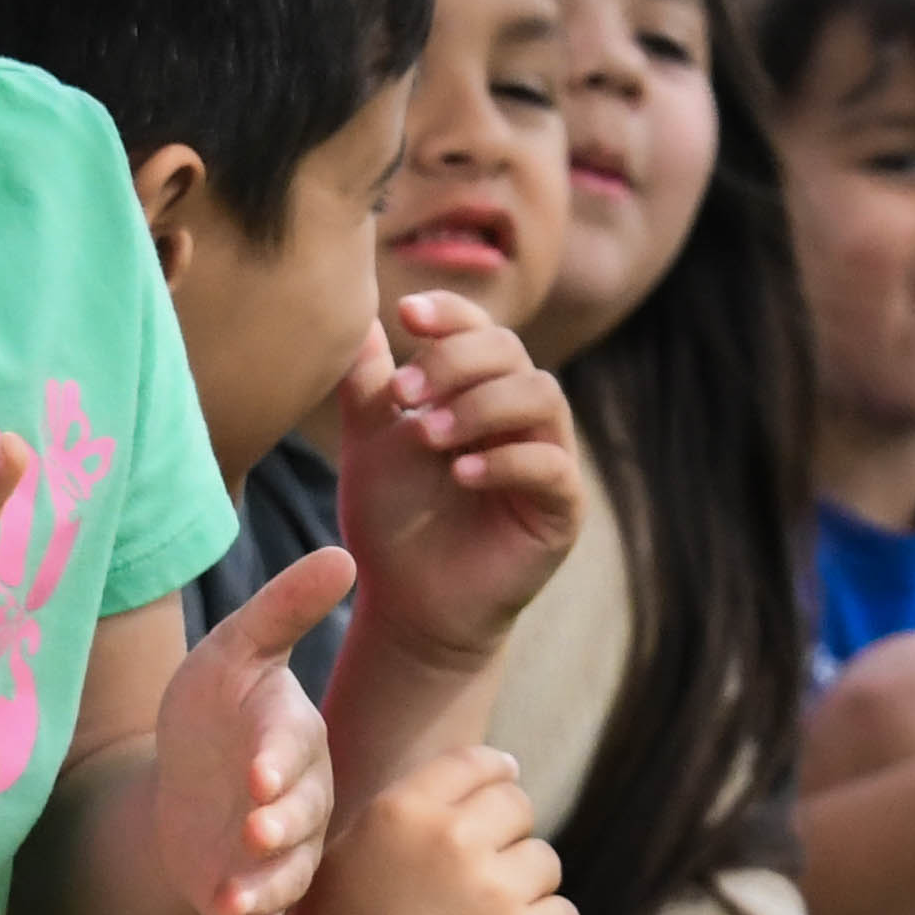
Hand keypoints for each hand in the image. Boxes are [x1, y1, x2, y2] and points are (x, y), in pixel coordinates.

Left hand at [152, 549, 356, 914]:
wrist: (183, 788)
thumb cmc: (214, 712)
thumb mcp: (233, 653)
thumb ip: (282, 609)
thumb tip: (344, 552)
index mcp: (294, 742)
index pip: (294, 751)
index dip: (281, 763)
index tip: (260, 773)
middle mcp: (297, 805)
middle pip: (299, 826)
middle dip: (278, 834)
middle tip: (254, 837)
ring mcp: (275, 860)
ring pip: (282, 884)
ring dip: (257, 896)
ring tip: (225, 903)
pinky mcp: (251, 904)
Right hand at [273, 745, 578, 914]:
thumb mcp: (352, 857)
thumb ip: (409, 815)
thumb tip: (487, 776)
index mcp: (403, 811)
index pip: (476, 763)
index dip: (496, 774)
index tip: (503, 786)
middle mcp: (451, 841)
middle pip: (518, 805)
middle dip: (507, 834)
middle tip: (486, 873)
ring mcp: (493, 892)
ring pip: (544, 860)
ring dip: (524, 887)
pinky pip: (562, 913)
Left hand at [332, 294, 583, 671]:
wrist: (409, 603)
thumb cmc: (395, 518)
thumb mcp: (370, 441)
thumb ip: (367, 381)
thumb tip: (352, 312)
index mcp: (479, 389)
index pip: (478, 328)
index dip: (450, 313)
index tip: (404, 314)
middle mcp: (520, 415)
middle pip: (511, 351)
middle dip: (455, 361)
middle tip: (404, 395)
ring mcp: (548, 458)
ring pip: (542, 396)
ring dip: (482, 405)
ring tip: (428, 436)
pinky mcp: (562, 509)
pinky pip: (551, 466)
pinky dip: (506, 461)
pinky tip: (459, 473)